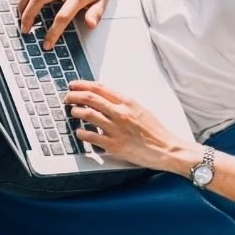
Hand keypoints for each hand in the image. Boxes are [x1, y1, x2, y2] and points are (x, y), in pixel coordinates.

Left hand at [64, 80, 193, 171]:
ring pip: (88, 114)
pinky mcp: (114, 145)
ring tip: (73, 112)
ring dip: (76, 111)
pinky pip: (91, 136)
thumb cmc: (155, 132)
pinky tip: (79, 132)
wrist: (166, 150)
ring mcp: (116, 129)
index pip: (100, 88)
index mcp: (128, 102)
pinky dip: (81, 133)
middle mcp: (121, 113)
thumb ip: (124, 104)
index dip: (83, 84)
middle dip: (74, 95)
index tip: (74, 84)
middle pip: (90, 98)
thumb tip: (105, 98)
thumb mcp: (141, 110)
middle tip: (67, 97)